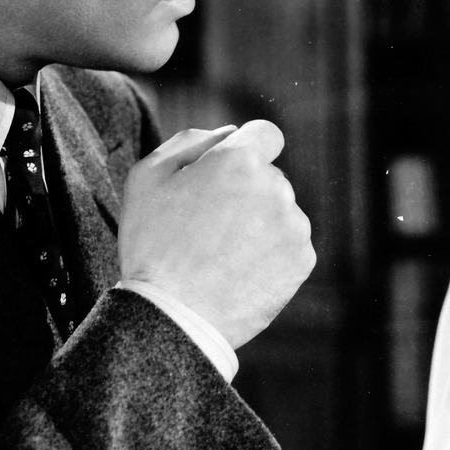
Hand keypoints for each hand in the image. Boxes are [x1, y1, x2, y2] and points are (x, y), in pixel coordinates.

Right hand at [118, 122, 313, 350]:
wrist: (174, 317)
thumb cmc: (152, 245)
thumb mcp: (147, 177)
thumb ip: (190, 142)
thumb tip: (230, 132)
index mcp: (239, 159)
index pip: (265, 134)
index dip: (244, 151)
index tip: (227, 174)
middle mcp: (276, 187)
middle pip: (268, 178)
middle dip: (245, 192)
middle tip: (207, 227)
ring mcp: (294, 225)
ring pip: (280, 212)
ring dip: (258, 224)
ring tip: (220, 255)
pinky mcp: (302, 260)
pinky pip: (289, 245)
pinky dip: (269, 254)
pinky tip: (238, 271)